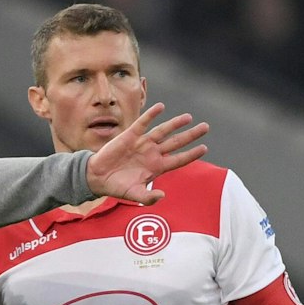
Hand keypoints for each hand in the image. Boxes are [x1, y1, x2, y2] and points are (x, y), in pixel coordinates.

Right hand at [85, 105, 209, 204]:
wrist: (97, 177)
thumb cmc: (117, 187)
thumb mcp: (134, 194)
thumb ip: (148, 197)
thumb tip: (162, 195)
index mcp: (156, 167)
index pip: (178, 159)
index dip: (191, 154)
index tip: (204, 148)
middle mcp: (152, 153)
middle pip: (176, 142)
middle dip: (191, 135)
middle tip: (206, 127)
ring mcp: (142, 143)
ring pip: (163, 131)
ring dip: (175, 124)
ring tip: (189, 117)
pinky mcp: (130, 135)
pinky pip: (143, 123)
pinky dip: (152, 115)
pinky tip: (161, 107)